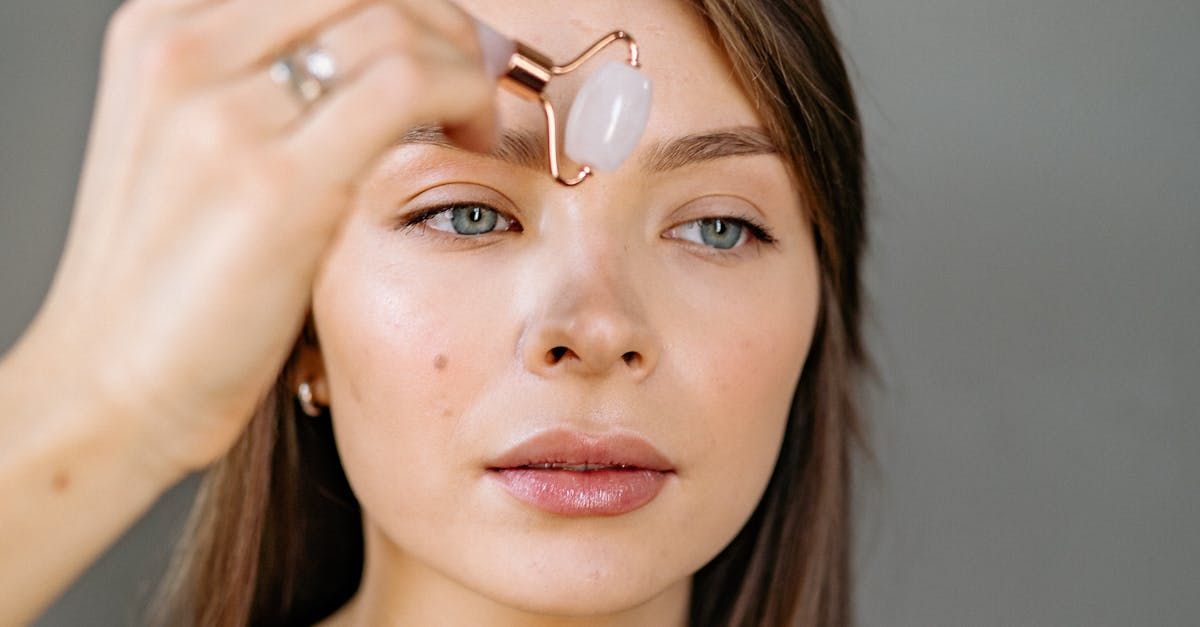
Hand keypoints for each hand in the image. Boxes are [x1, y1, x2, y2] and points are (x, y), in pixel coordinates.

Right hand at [16, 0, 500, 478]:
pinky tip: (472, 137)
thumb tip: (375, 60)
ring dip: (463, 62)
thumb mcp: (195, 149)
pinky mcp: (275, 178)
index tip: (443, 39)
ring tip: (477, 113)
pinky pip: (409, 85)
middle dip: (441, 20)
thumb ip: (267, 91)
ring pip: (394, 24)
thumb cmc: (165, 284)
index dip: (401, 4)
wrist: (110, 385)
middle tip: (482, 65)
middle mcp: (184, 50)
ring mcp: (222, 110)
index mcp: (164, 34)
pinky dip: (465, 97)